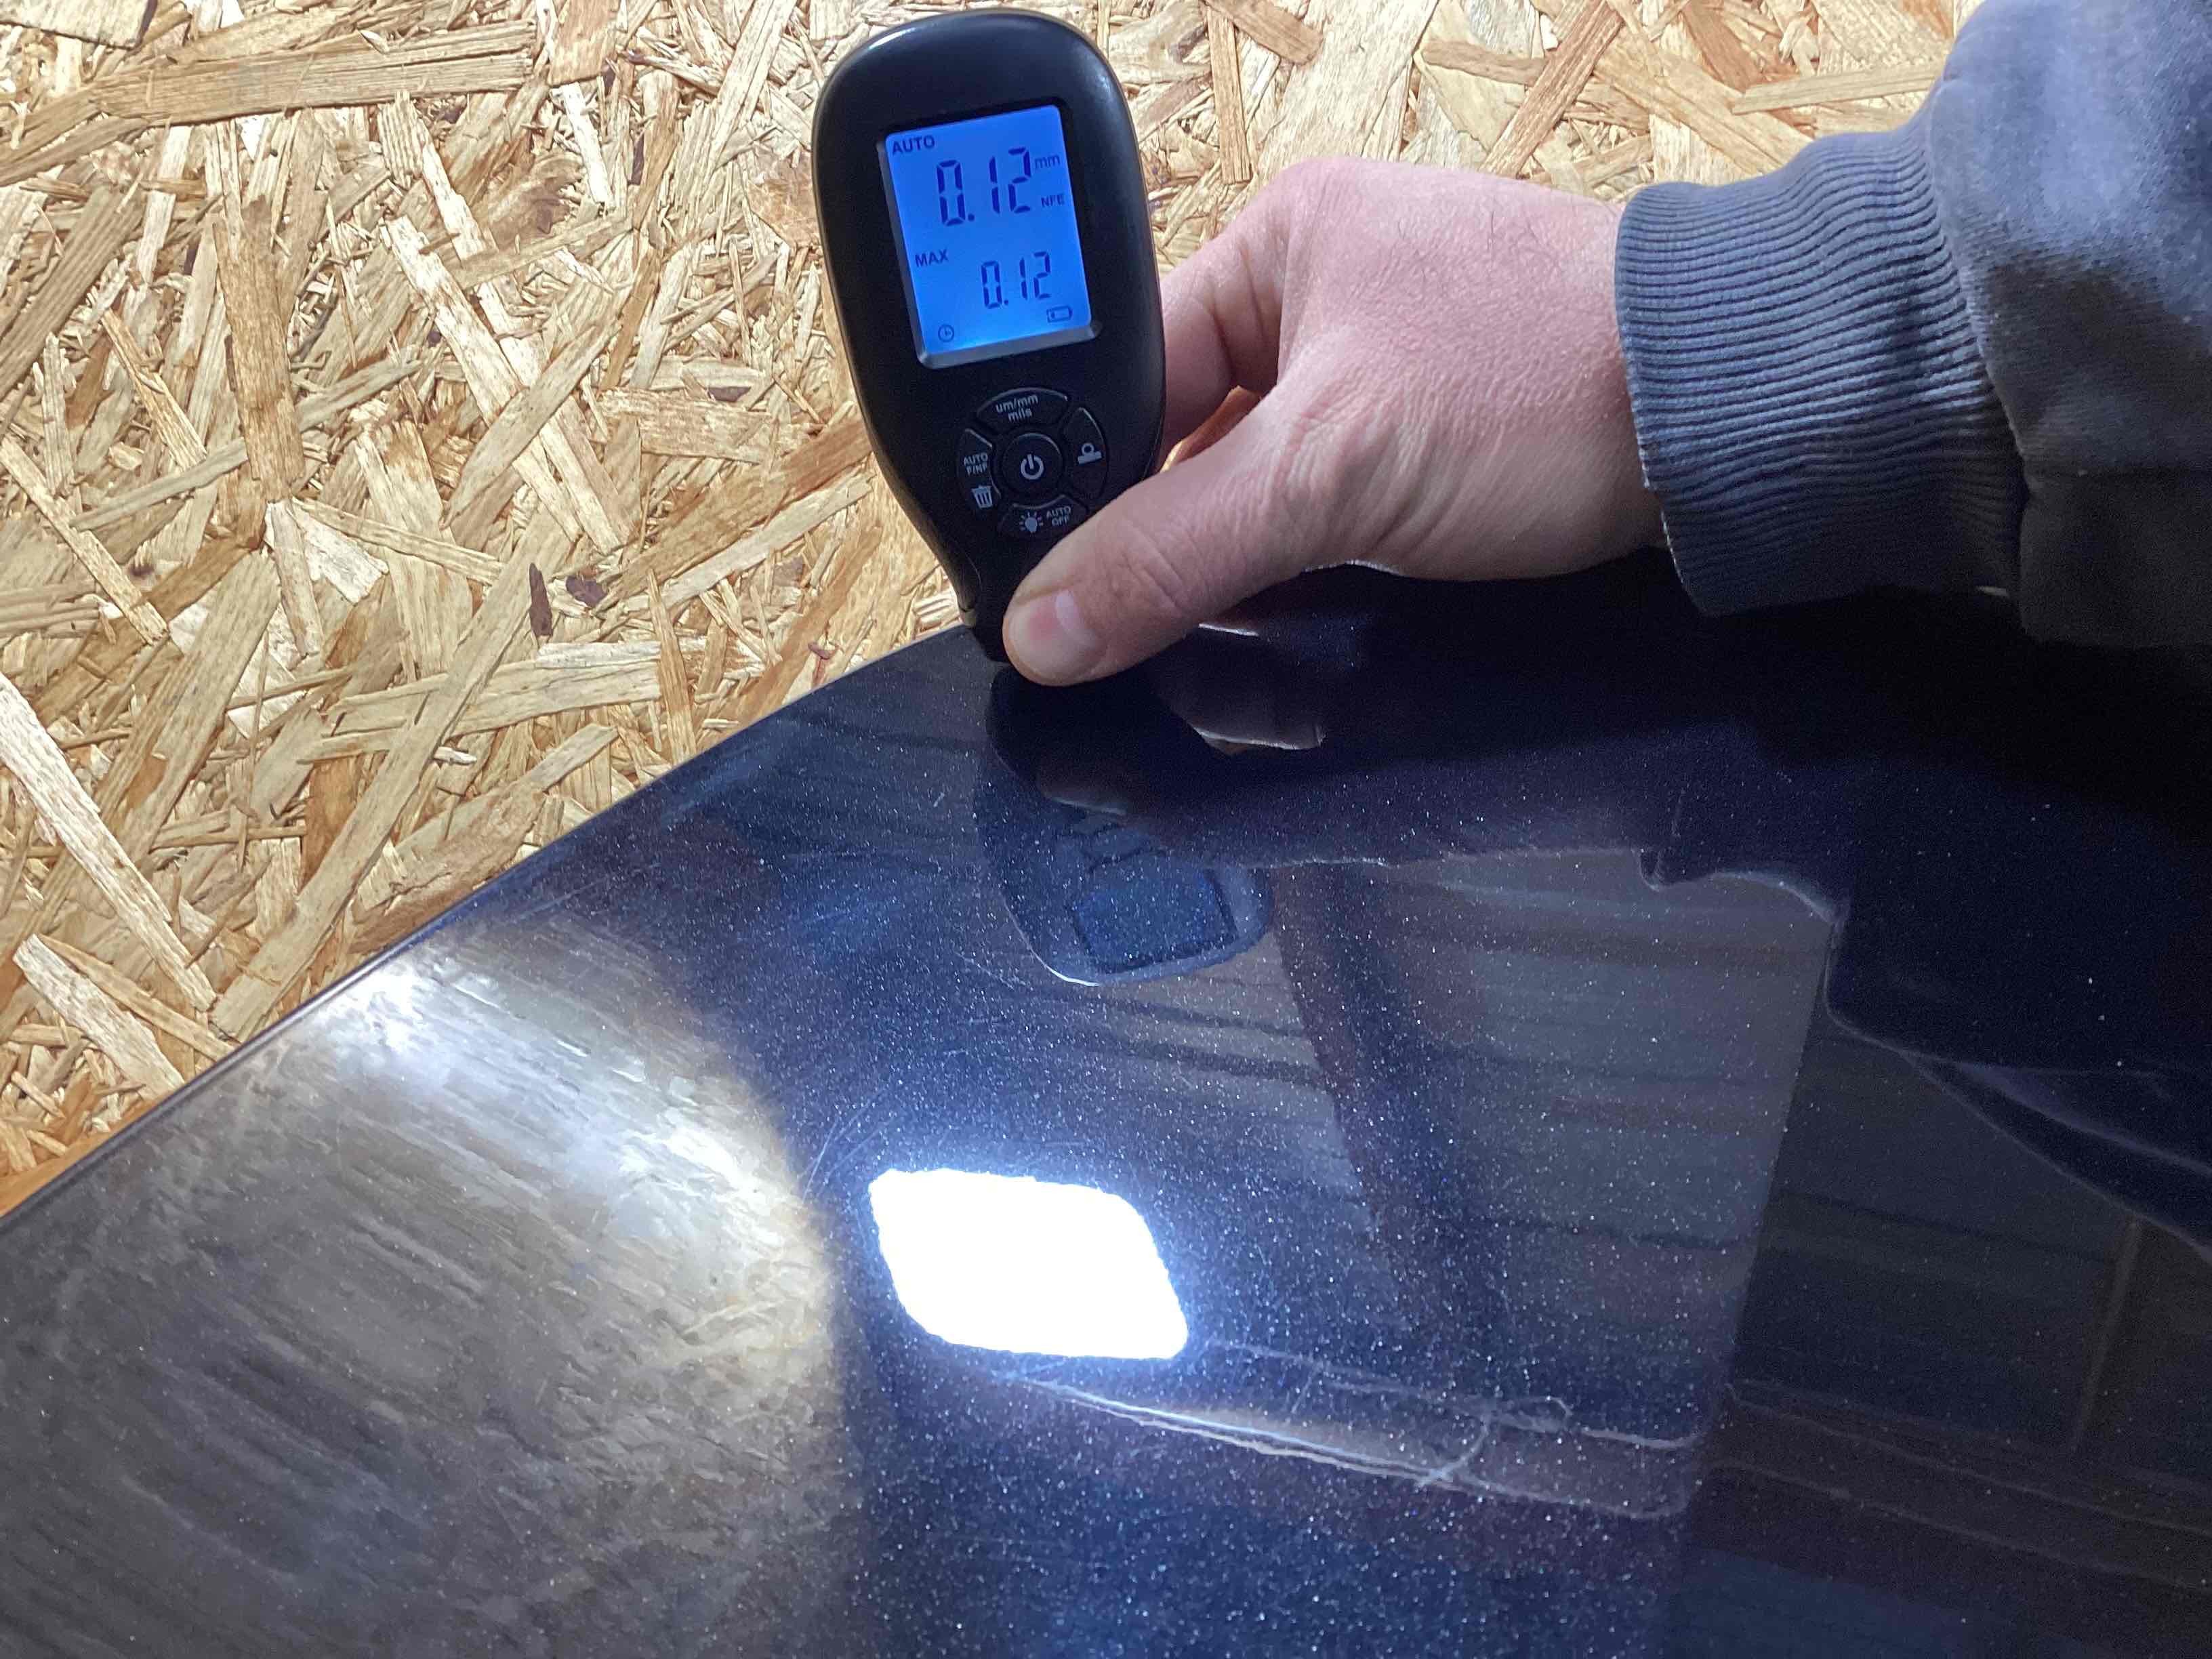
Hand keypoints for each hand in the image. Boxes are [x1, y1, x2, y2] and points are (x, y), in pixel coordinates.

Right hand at [1002, 160, 1661, 683]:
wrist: (1730, 416)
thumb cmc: (1545, 386)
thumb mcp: (1327, 474)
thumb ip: (1172, 552)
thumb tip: (1046, 622)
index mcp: (1278, 241)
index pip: (1126, 367)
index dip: (1079, 474)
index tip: (1049, 573)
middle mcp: (1327, 286)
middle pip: (1186, 430)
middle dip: (1166, 525)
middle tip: (1135, 613)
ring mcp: (1390, 355)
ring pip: (1258, 474)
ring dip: (1239, 551)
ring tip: (1225, 615)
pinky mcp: (1442, 425)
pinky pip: (1328, 496)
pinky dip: (1306, 554)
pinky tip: (1303, 600)